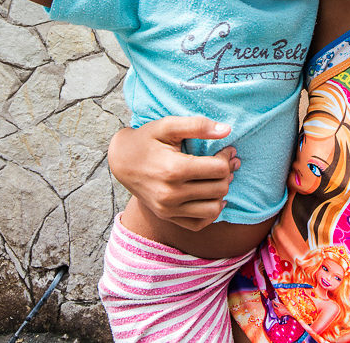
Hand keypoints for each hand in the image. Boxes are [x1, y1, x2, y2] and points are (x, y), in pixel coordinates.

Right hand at [108, 116, 240, 231]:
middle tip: (227, 161)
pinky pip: (199, 224)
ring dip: (221, 192)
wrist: (122, 160)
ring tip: (218, 177)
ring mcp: (168, 210)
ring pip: (214, 209)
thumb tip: (227, 130)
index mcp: (173, 170)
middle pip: (219, 188)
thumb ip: (197, 125)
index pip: (219, 169)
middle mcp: (170, 194)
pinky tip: (209, 195)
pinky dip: (210, 211)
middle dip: (227, 172)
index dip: (227, 157)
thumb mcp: (168, 125)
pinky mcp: (167, 217)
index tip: (226, 149)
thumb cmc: (147, 139)